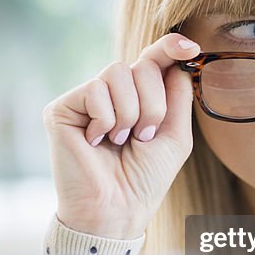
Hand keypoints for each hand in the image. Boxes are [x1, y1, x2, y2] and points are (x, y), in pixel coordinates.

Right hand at [42, 32, 200, 238]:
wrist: (117, 207)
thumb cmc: (145, 178)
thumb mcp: (175, 135)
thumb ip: (178, 97)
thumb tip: (177, 61)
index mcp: (138, 97)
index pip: (153, 59)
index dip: (170, 46)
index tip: (192, 48)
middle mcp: (111, 93)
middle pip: (142, 65)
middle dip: (153, 104)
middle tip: (144, 136)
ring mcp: (86, 99)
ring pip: (117, 72)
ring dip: (130, 112)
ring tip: (121, 139)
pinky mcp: (63, 108)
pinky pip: (94, 89)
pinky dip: (105, 118)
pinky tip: (96, 141)